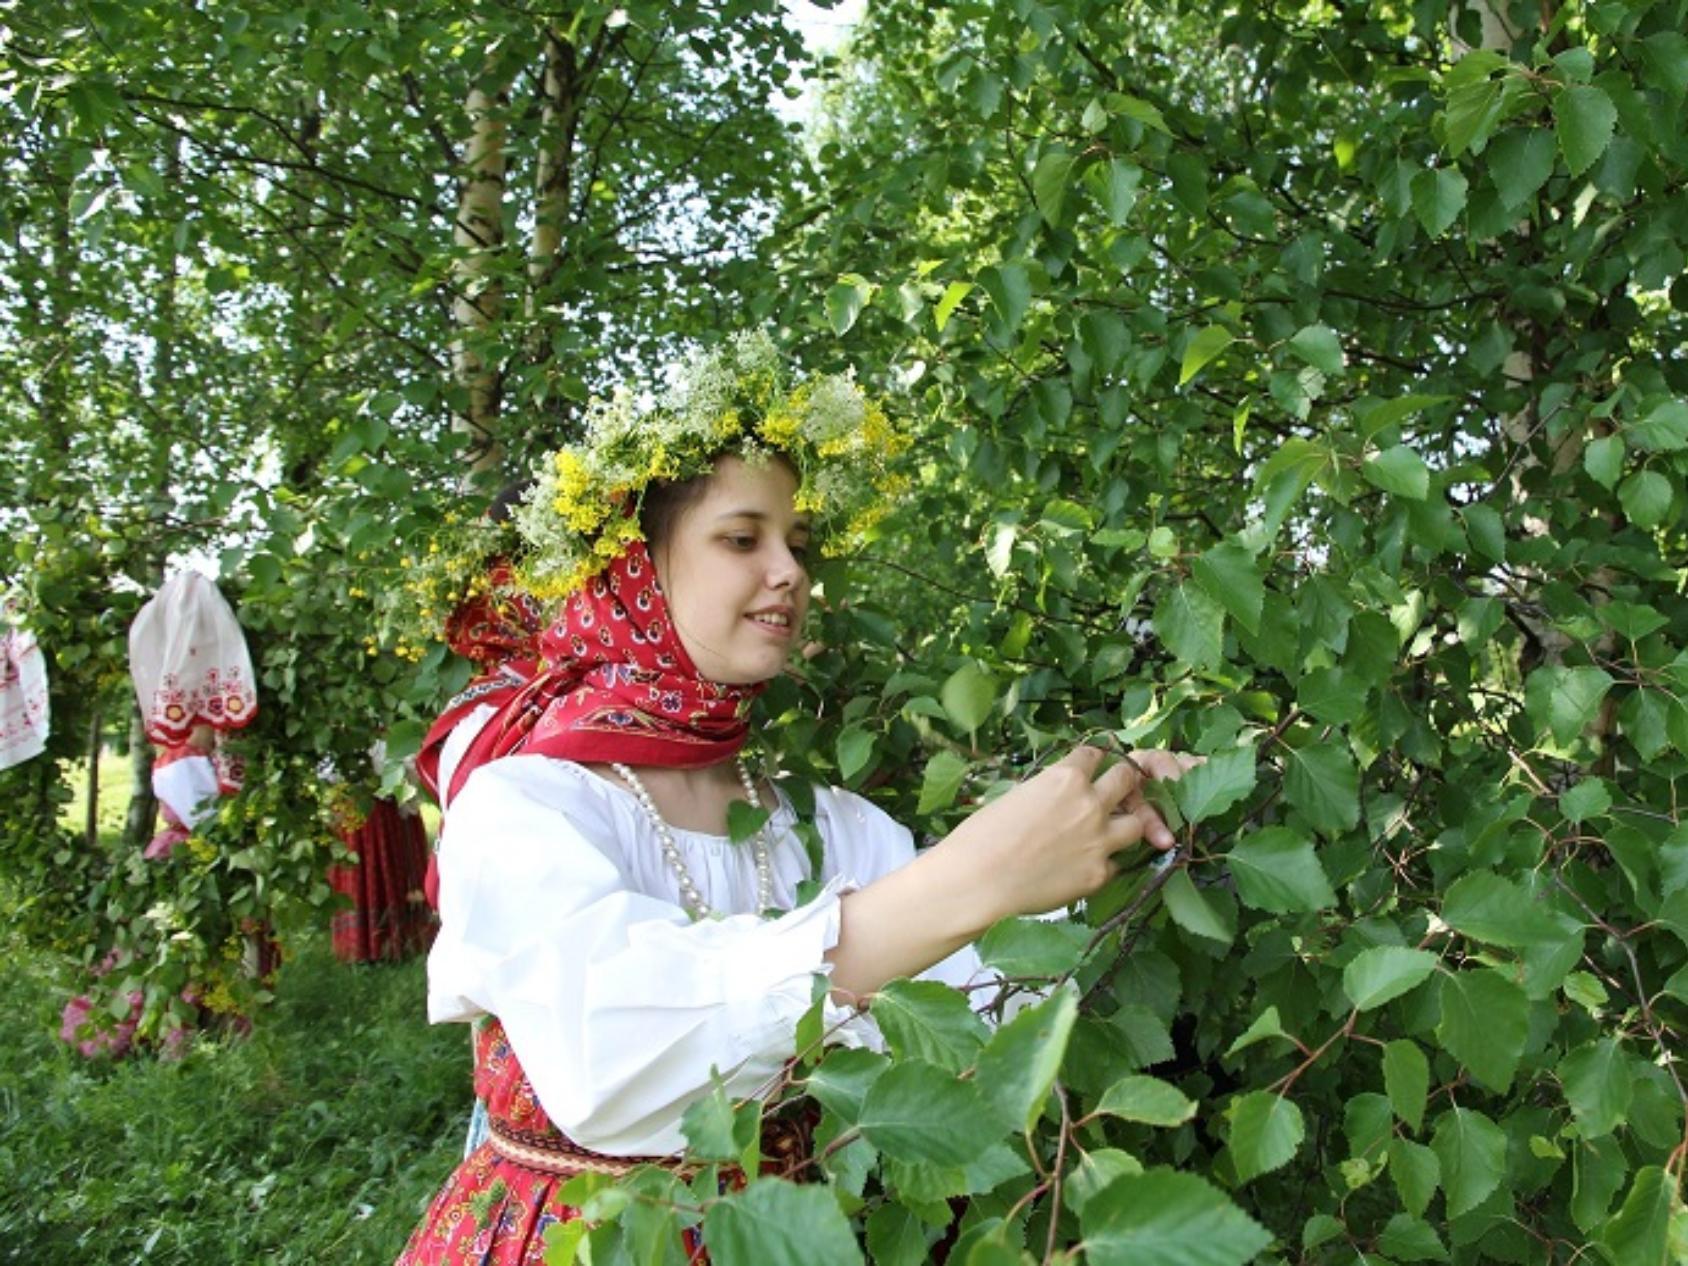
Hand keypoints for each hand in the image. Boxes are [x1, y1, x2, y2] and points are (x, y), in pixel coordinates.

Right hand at [940, 744, 1193, 920]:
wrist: (978, 880)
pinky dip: (1105, 862)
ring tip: (1107, 832)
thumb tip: (1059, 796)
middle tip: (1112, 793)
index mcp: (1066, 777)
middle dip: (1121, 783)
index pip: (1095, 754)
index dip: (1092, 760)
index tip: (1089, 767)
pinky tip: (1086, 866)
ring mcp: (1100, 840)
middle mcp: (1091, 803)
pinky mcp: (1100, 874)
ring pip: (1137, 824)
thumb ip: (1048, 790)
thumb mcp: (1018, 795)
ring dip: (1125, 824)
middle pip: (1126, 779)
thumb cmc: (982, 835)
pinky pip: (1116, 863)